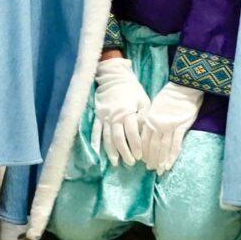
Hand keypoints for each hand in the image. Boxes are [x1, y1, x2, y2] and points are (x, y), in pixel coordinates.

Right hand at [90, 53, 151, 168]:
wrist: (114, 76)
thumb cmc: (132, 89)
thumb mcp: (143, 100)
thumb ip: (144, 116)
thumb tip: (144, 132)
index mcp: (128, 112)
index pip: (132, 133)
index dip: (136, 146)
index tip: (140, 156)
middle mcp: (115, 117)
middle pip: (119, 138)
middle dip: (125, 152)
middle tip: (131, 163)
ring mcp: (105, 117)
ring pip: (107, 137)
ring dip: (111, 151)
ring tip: (116, 162)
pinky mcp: (98, 115)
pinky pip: (95, 130)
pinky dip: (95, 141)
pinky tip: (96, 151)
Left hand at [138, 83, 204, 173]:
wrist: (183, 89)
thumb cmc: (169, 98)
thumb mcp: (154, 107)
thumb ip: (149, 120)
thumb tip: (145, 132)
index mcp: (148, 119)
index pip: (143, 140)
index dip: (143, 152)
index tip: (142, 160)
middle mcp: (156, 124)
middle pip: (152, 146)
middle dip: (151, 159)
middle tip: (150, 169)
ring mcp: (168, 126)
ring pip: (162, 148)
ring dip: (160, 161)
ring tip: (159, 170)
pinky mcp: (180, 127)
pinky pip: (175, 145)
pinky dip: (171, 157)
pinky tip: (168, 165)